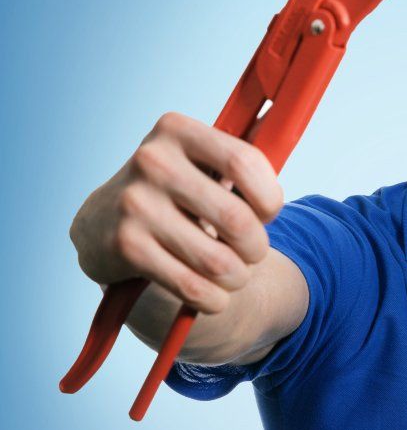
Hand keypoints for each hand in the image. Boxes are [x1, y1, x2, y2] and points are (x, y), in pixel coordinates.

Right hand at [69, 112, 284, 312]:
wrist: (102, 225)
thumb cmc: (174, 193)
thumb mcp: (200, 163)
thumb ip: (240, 161)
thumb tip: (281, 140)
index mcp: (177, 130)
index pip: (245, 163)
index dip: (270, 198)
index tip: (267, 213)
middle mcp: (152, 161)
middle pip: (237, 219)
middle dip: (256, 248)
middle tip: (252, 253)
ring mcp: (135, 204)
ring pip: (218, 261)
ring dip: (237, 278)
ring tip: (233, 275)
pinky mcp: (125, 246)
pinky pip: (191, 285)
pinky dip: (213, 299)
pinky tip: (213, 295)